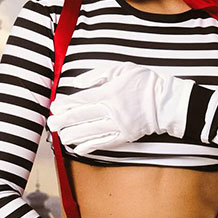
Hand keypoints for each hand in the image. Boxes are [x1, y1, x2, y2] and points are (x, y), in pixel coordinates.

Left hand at [47, 63, 194, 154]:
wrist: (166, 102)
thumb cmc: (144, 82)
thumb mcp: (120, 69)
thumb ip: (97, 75)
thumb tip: (77, 83)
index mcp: (108, 93)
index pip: (81, 100)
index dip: (65, 105)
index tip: (54, 107)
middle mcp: (111, 111)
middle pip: (82, 118)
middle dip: (64, 122)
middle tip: (51, 125)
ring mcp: (117, 126)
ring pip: (90, 132)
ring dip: (73, 136)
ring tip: (61, 137)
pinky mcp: (124, 136)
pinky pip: (104, 143)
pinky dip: (90, 146)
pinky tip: (79, 149)